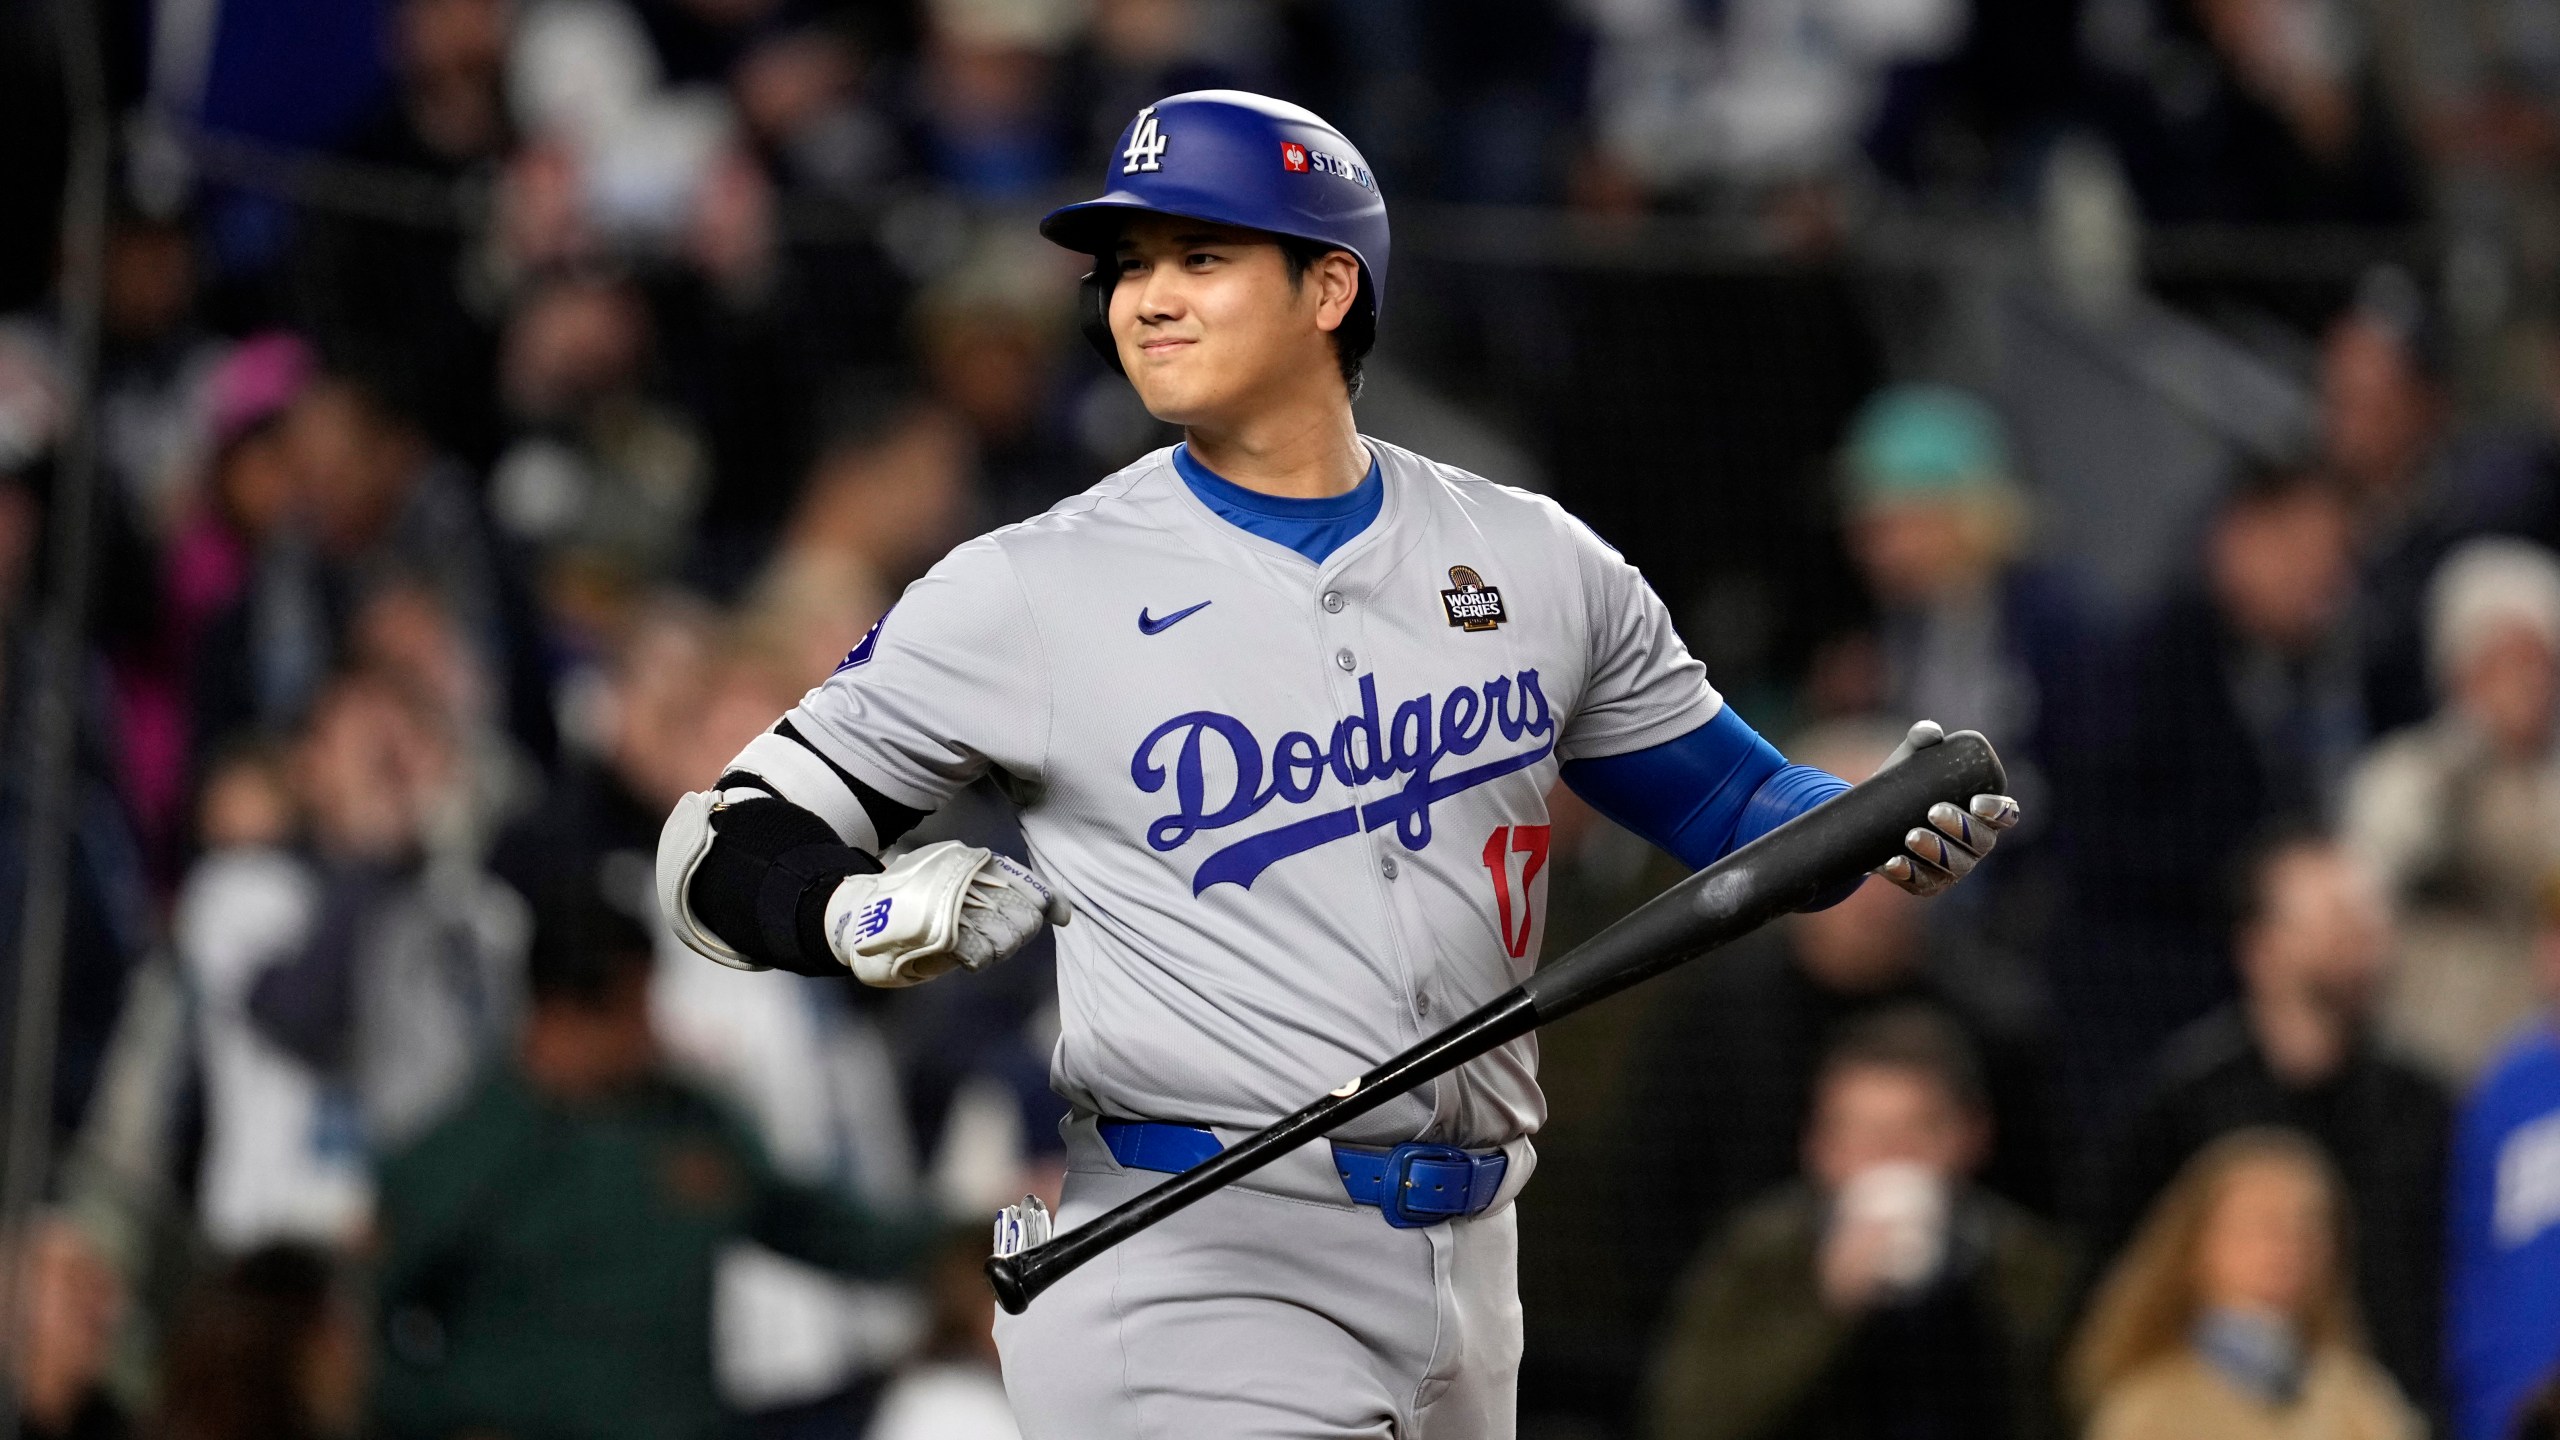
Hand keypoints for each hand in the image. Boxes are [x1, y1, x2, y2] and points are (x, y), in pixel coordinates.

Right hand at [823, 841, 1069, 986]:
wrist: (863, 914)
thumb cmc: (921, 898)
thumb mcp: (965, 881)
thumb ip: (1014, 890)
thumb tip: (1065, 913)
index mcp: (978, 862)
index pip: (1031, 887)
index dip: (1045, 905)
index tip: (1055, 916)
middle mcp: (970, 879)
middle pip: (1025, 920)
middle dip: (1015, 933)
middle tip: (987, 931)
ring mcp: (955, 906)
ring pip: (1007, 939)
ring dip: (994, 948)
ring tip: (969, 939)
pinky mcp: (940, 934)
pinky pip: (980, 955)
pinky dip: (975, 958)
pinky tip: (959, 951)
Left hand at [1871, 721, 2019, 896]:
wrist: (1872, 816)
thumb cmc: (1908, 782)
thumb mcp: (1914, 759)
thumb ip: (1924, 738)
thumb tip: (1930, 732)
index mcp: (1985, 813)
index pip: (2007, 815)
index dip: (1998, 811)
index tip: (1976, 801)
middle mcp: (1977, 844)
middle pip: (1982, 841)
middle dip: (1960, 827)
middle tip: (1932, 811)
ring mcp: (1955, 867)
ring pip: (1955, 865)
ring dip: (1935, 851)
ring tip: (1910, 835)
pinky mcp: (1929, 884)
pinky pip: (1923, 884)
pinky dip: (1907, 873)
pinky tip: (1891, 862)